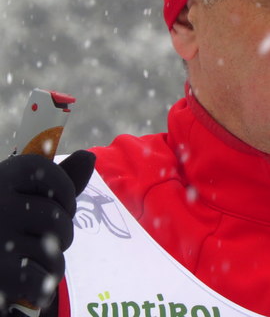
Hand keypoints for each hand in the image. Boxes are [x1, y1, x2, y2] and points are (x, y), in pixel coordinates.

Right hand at [0, 150, 94, 313]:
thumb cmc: (1, 220)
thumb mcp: (19, 192)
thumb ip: (55, 178)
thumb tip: (89, 157)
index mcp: (6, 176)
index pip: (60, 181)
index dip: (66, 197)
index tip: (52, 205)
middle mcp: (0, 204)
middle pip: (59, 219)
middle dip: (60, 233)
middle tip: (41, 239)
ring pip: (53, 250)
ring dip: (51, 260)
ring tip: (31, 259)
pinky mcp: (1, 275)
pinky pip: (44, 278)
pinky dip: (42, 284)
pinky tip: (27, 280)